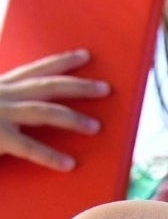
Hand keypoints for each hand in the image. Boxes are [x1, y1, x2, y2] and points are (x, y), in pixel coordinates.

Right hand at [0, 50, 108, 170]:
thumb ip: (5, 98)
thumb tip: (23, 104)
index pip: (34, 69)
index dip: (61, 61)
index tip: (85, 55)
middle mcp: (1, 94)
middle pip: (47, 86)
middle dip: (79, 85)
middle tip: (107, 88)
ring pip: (44, 111)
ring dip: (73, 118)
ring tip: (97, 127)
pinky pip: (27, 146)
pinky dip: (49, 155)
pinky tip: (69, 163)